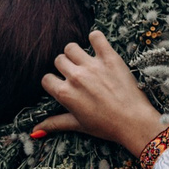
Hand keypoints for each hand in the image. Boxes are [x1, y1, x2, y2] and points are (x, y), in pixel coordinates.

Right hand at [33, 29, 165, 154]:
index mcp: (65, 93)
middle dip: (65, 67)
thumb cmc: (106, 126)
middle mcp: (76, 77)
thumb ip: (54, 123)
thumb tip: (34, 132)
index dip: (53, 83)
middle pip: (59, 60)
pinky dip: (95, 38)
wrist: (134, 122)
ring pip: (71, 47)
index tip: (63, 86)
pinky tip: (97, 47)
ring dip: (75, 53)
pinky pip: (96, 37)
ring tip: (84, 61)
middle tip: (77, 75)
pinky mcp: (109, 58)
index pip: (46, 79)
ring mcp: (92, 65)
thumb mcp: (78, 125)